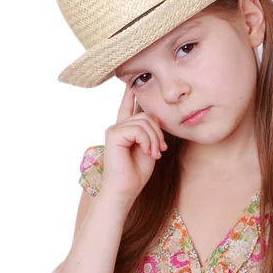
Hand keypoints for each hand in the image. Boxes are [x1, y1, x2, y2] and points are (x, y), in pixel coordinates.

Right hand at [101, 83, 167, 200]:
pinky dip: (147, 141)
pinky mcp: (113, 134)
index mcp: (125, 131)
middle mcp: (118, 127)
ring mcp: (114, 130)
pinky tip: (146, 152)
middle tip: (160, 150)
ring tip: (154, 153)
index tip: (131, 83)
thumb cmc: (137, 173)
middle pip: (146, 116)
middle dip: (158, 133)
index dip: (129, 95)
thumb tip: (153, 116)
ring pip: (144, 122)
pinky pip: (138, 129)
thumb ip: (150, 131)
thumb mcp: (149, 148)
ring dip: (154, 139)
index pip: (127, 108)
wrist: (125, 190)